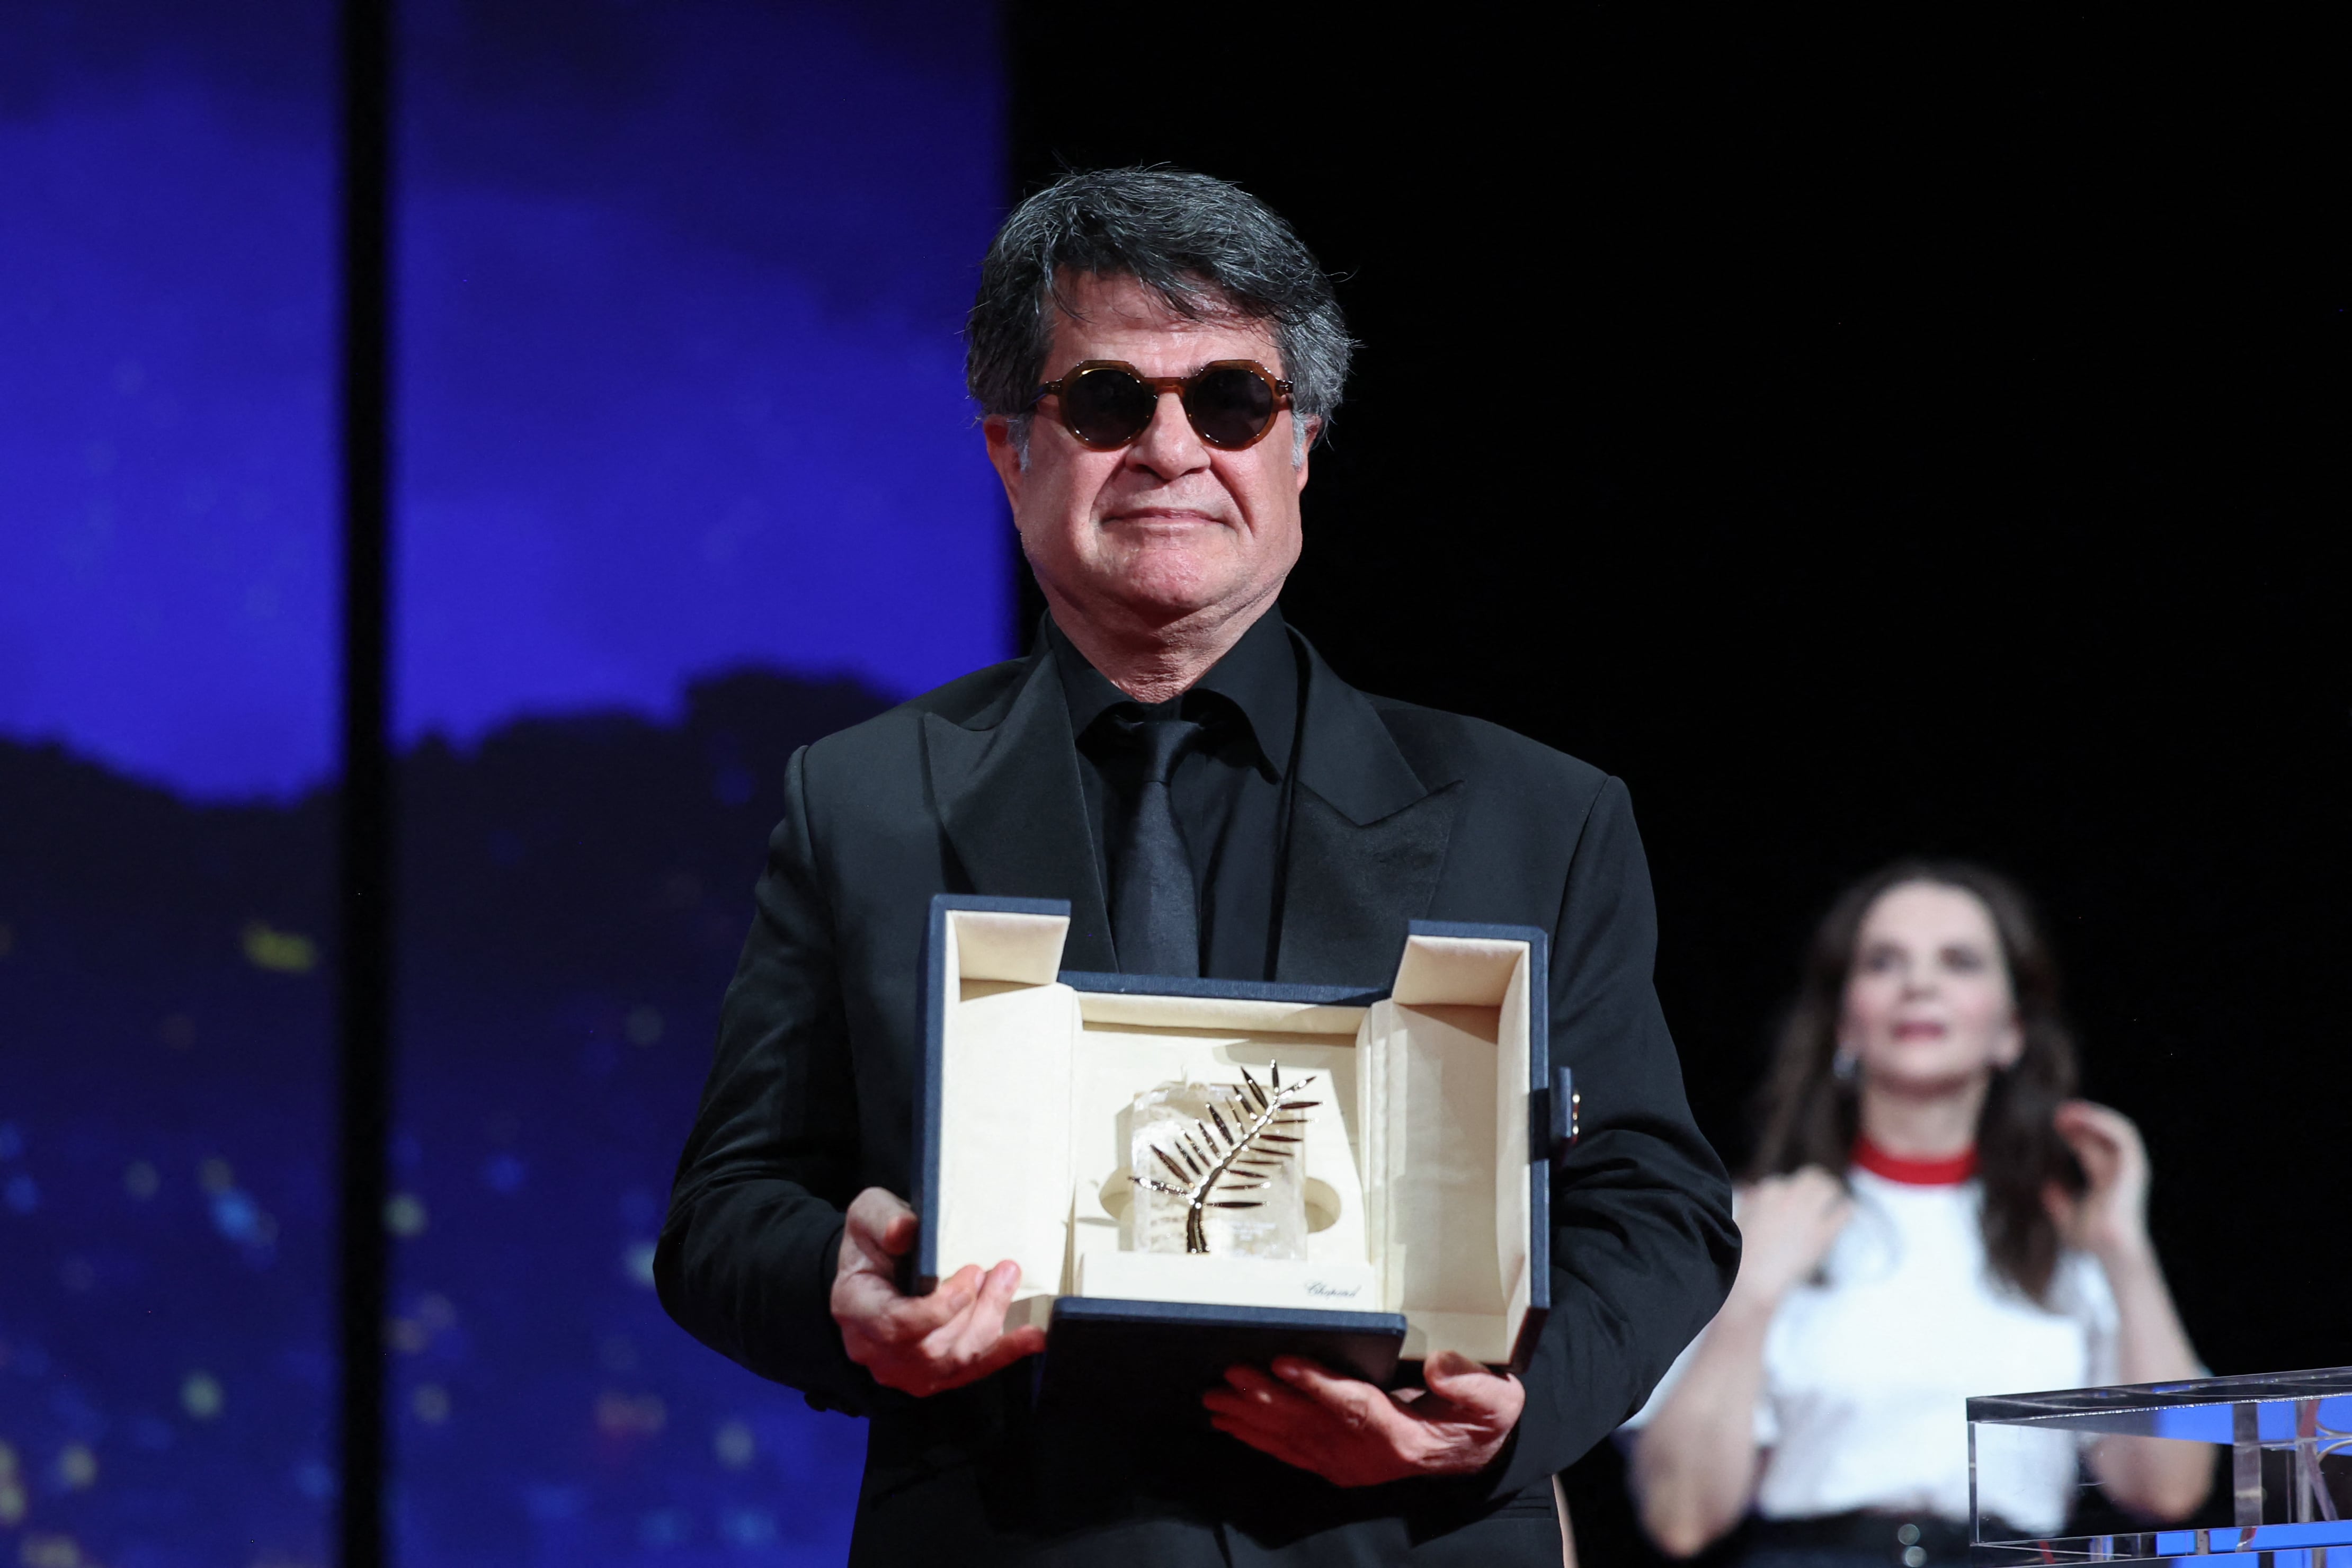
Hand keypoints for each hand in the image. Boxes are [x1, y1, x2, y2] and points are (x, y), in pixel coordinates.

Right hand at [830, 1187, 1045, 1396]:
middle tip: (1002, 1271)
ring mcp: (904, 1369)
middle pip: (932, 1348)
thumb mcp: (867, 1215)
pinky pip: (971, 1371)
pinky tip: (1033, 1337)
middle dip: (976, 1311)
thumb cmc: (871, 1243)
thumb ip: (882, 1219)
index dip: (938, 1309)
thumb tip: (904, 1230)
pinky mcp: (932, 1376)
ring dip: (991, 1323)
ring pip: (955, 1361)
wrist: (871, 1271)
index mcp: (855, 1308)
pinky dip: (1005, 1352)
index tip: (971, 1274)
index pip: (895, 1324)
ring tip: (1008, 1283)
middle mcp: (875, 1349)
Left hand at [1201, 1350, 1524, 1486]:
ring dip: (1251, 1420)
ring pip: (1293, 1441)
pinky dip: (1259, 1439)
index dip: (1316, 1385)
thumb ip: (1470, 1384)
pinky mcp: (1337, 1466)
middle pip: (1311, 1425)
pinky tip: (1231, 1425)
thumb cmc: (1480, 1420)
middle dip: (1266, 1400)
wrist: (1473, 1456)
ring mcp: (1349, 1465)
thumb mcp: (1493, 1400)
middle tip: (1228, 1376)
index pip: (1354, 1406)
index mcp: (1404, 1436)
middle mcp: (1369, 1455)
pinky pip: (1291, 1453)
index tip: (1281, 1363)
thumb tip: (1439, 1365)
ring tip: (1215, 1400)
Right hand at [1726, 1166, 1852, 1309]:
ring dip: (1832, 1194)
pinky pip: (1844, 1211)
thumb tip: (1753, 1191)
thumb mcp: (1740, 1221)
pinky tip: (1843, 1217)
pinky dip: (1845, 1212)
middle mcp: (1789, 1197)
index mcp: (1767, 1193)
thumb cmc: (1741, 1255)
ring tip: (1834, 1203)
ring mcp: (1807, 1214)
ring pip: (1829, 1187)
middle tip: (1821, 1197)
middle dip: (1816, 1185)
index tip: (1791, 1206)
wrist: (1753, 1278)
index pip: (1783, 1183)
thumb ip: (1751, 1204)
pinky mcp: (1824, 1234)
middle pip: (1810, 1178)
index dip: (1790, 1194)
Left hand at [2045, 1100, 2152, 1264]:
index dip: (2072, 1132)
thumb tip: (2047, 1188)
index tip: (2052, 1124)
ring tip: (2067, 1111)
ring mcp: (2129, 1169)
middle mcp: (2118, 1172)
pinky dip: (2104, 1122)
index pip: (2089, 1147)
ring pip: (2117, 1130)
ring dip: (2093, 1116)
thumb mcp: (2067, 1218)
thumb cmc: (2092, 1240)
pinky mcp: (2135, 1167)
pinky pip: (2124, 1137)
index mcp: (2104, 1181)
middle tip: (2056, 1114)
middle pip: (2101, 1135)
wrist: (2109, 1250)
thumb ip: (2058, 1203)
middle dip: (2080, 1121)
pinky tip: (2082, 1116)